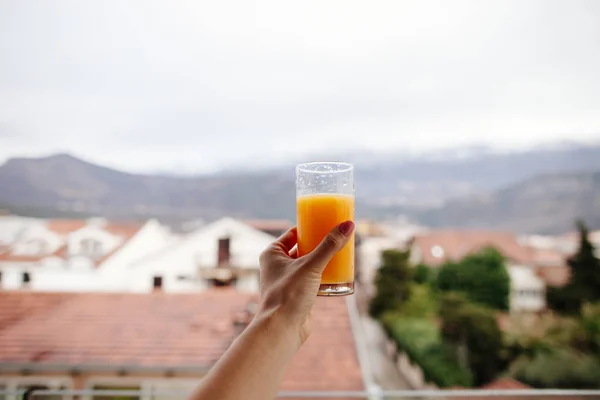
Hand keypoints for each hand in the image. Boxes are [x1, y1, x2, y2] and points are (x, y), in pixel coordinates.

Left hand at [257, 220, 354, 344]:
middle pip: (303, 248)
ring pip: (308, 265)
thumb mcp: (311, 265)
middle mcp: (277, 265)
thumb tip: (348, 225)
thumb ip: (330, 245)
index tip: (329, 223)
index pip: (294, 233)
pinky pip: (312, 280)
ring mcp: (286, 280)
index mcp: (272, 253)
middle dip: (320, 244)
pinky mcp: (296, 294)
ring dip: (323, 261)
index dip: (311, 227)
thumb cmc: (289, 294)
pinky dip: (323, 276)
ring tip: (342, 254)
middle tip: (339, 238)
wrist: (282, 329)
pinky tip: (338, 275)